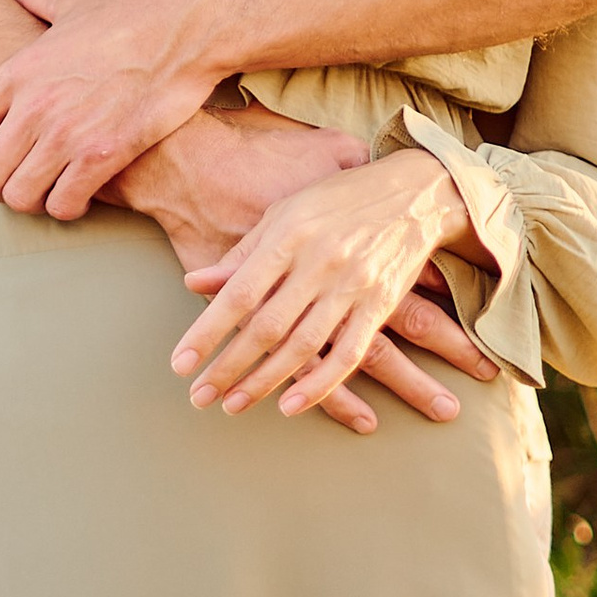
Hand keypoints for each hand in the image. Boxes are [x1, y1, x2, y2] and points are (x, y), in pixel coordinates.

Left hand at [0, 0, 229, 215]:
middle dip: (0, 185)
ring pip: (20, 197)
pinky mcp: (102, 155)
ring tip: (52, 191)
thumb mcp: (73, 3)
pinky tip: (82, 195)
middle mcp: (33, 107)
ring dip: (35, 200)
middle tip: (23, 182)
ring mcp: (66, 134)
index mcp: (18, 72)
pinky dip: (69, 206)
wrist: (184, 29)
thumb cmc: (131, 15)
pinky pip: (64, 204)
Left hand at [171, 149, 478, 423]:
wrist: (415, 190)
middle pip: (266, 327)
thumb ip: (241, 254)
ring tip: (234, 406)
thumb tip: (194, 282)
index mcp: (288, 236)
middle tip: (199, 396)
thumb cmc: (338, 199)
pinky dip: (321, 384)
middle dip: (229, 367)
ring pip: (304, 346)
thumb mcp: (283, 212)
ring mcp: (352, 286)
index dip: (207, 332)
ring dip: (265, 382)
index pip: (239, 294)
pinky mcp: (381, 305)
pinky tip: (292, 406)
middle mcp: (318, 263)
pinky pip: (349, 353)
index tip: (180, 364)